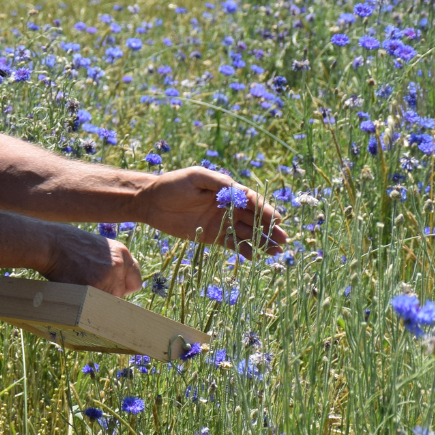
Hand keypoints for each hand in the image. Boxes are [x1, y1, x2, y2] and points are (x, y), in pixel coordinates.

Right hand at [41, 223, 141, 296]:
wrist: (49, 243)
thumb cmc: (68, 244)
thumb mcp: (98, 246)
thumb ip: (112, 262)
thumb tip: (119, 283)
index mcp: (122, 253)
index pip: (136, 282)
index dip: (123, 287)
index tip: (112, 288)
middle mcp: (119, 265)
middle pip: (121, 294)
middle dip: (107, 293)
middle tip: (88, 283)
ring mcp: (108, 277)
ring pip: (108, 301)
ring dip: (96, 298)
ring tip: (79, 282)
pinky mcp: (94, 287)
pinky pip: (96, 304)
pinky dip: (86, 301)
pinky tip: (75, 287)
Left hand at [138, 167, 287, 256]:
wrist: (151, 202)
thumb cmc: (172, 184)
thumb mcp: (196, 177)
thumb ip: (218, 182)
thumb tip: (240, 189)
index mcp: (226, 190)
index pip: (251, 200)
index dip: (265, 209)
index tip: (276, 219)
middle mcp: (228, 207)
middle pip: (254, 218)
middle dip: (270, 228)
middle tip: (284, 239)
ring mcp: (222, 223)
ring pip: (247, 233)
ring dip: (262, 241)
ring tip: (276, 251)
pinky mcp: (213, 236)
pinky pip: (233, 244)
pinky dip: (245, 250)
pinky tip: (255, 257)